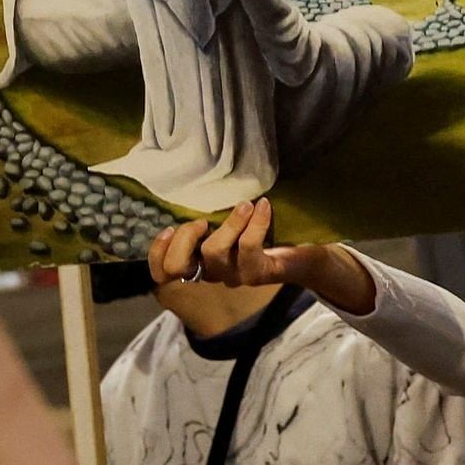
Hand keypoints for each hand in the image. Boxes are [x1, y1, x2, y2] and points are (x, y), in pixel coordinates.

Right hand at [161, 201, 376, 314]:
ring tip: (245, 204)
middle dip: (184, 240)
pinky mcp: (259, 273)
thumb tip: (189, 187)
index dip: (158, 254)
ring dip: (227, 224)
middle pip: (178, 268)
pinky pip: (249, 248)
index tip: (169, 227)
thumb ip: (209, 218)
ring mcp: (236, 277)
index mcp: (201, 263)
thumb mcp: (230, 224)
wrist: (306, 254)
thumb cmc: (263, 233)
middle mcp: (213, 275)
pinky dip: (254, 223)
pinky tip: (263, 207)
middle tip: (201, 220)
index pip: (163, 273)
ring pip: (213, 253)